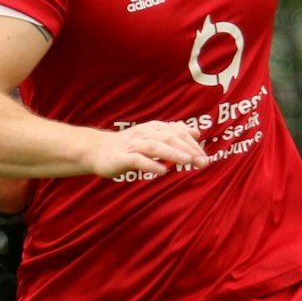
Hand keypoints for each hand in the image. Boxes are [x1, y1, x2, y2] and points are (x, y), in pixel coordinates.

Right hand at [83, 122, 207, 178]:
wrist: (96, 151)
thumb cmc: (127, 146)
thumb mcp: (152, 137)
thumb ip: (173, 134)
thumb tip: (196, 132)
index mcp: (153, 128)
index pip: (177, 132)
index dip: (192, 143)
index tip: (205, 156)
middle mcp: (144, 134)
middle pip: (168, 138)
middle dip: (187, 149)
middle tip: (202, 162)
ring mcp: (131, 146)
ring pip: (154, 146)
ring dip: (171, 153)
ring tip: (187, 161)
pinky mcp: (120, 158)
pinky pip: (136, 160)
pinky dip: (150, 165)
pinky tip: (162, 172)